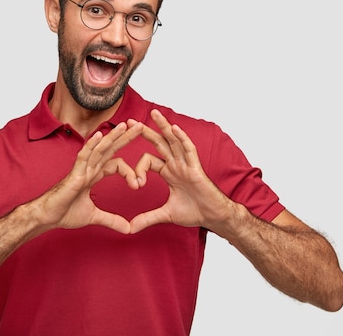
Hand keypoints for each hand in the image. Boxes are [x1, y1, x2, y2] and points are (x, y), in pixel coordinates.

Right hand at [35, 121, 143, 233]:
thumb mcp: (94, 216)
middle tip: (141, 125)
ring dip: (113, 136)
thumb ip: (112, 220)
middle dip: (125, 137)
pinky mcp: (74, 174)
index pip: (116, 164)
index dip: (129, 172)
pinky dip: (91, 145)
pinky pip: (83, 156)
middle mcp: (89, 168)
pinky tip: (100, 135)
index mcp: (94, 174)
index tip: (139, 184)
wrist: (47, 217)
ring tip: (126, 125)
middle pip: (110, 148)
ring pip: (99, 148)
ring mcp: (81, 169)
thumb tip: (128, 229)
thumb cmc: (64, 212)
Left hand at [128, 110, 234, 233]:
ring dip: (164, 126)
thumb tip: (129, 228)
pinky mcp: (196, 168)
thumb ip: (147, 218)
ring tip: (154, 113)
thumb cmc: (194, 212)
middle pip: (159, 142)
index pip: (148, 160)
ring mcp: (187, 164)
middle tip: (132, 121)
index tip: (135, 184)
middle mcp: (177, 164)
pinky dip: (182, 138)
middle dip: (146, 131)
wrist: (213, 217)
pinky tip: (174, 128)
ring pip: (174, 141)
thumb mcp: (165, 214)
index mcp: (169, 172)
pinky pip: (189, 150)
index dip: (138, 168)